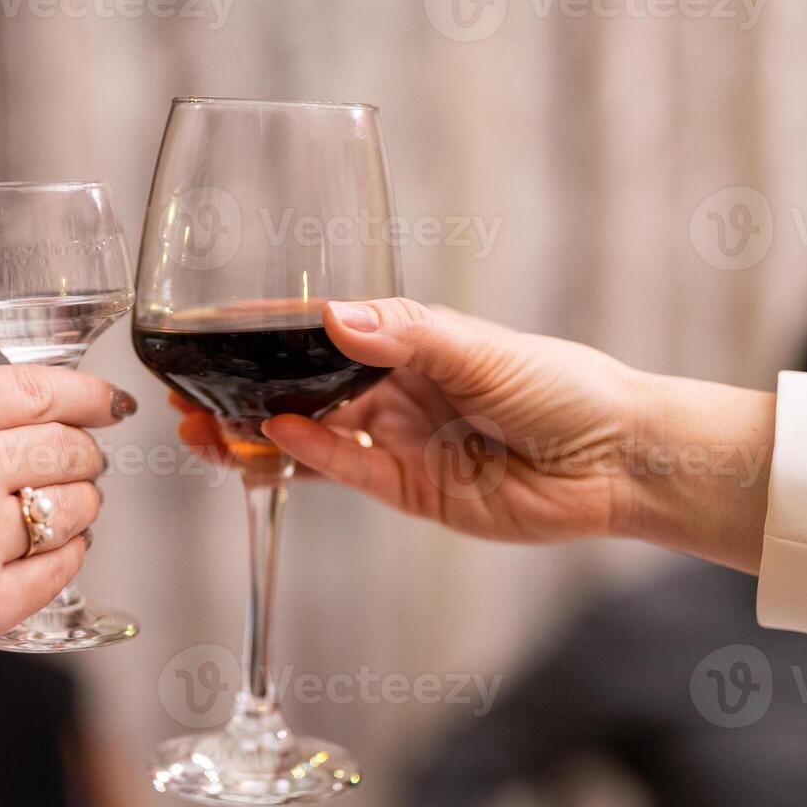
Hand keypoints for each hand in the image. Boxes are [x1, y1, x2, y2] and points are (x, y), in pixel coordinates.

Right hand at [0, 365, 131, 683]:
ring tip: (42, 514)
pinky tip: (30, 553)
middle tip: (72, 467)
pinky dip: (62, 556)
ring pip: (79, 508)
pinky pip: (65, 566)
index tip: (112, 404)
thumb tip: (64, 408)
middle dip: (84, 457)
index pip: (43, 391)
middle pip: (72, 449)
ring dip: (77, 507)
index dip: (92, 396)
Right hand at [177, 299, 772, 570]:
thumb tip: (332, 315)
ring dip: (256, 432)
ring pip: (308, 436)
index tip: (214, 331)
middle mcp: (396, 393)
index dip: (267, 337)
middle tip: (189, 390)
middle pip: (302, 390)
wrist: (617, 460)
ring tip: (203, 426)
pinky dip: (305, 455)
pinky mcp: (408, 491)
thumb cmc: (564, 387)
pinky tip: (270, 438)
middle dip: (245, 390)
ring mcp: (398, 444)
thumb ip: (404, 333)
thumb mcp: (479, 346)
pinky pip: (344, 470)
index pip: (323, 337)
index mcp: (412, 346)